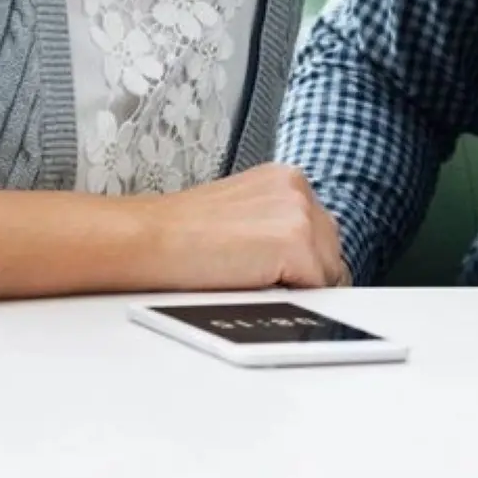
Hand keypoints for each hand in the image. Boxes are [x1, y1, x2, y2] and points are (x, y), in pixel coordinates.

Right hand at [139, 164, 349, 290]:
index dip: (305, 259)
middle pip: (331, 248)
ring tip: (252, 284)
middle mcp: (298, 189)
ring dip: (299, 285)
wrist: (147, 239)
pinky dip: (291, 298)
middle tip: (264, 285)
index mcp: (286, 179)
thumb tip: (300, 260)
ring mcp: (299, 213)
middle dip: (307, 272)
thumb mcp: (241, 215)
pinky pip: (315, 287)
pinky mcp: (295, 243)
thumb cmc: (179, 235)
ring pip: (327, 269)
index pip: (321, 229)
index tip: (286, 274)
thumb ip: (274, 225)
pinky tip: (253, 288)